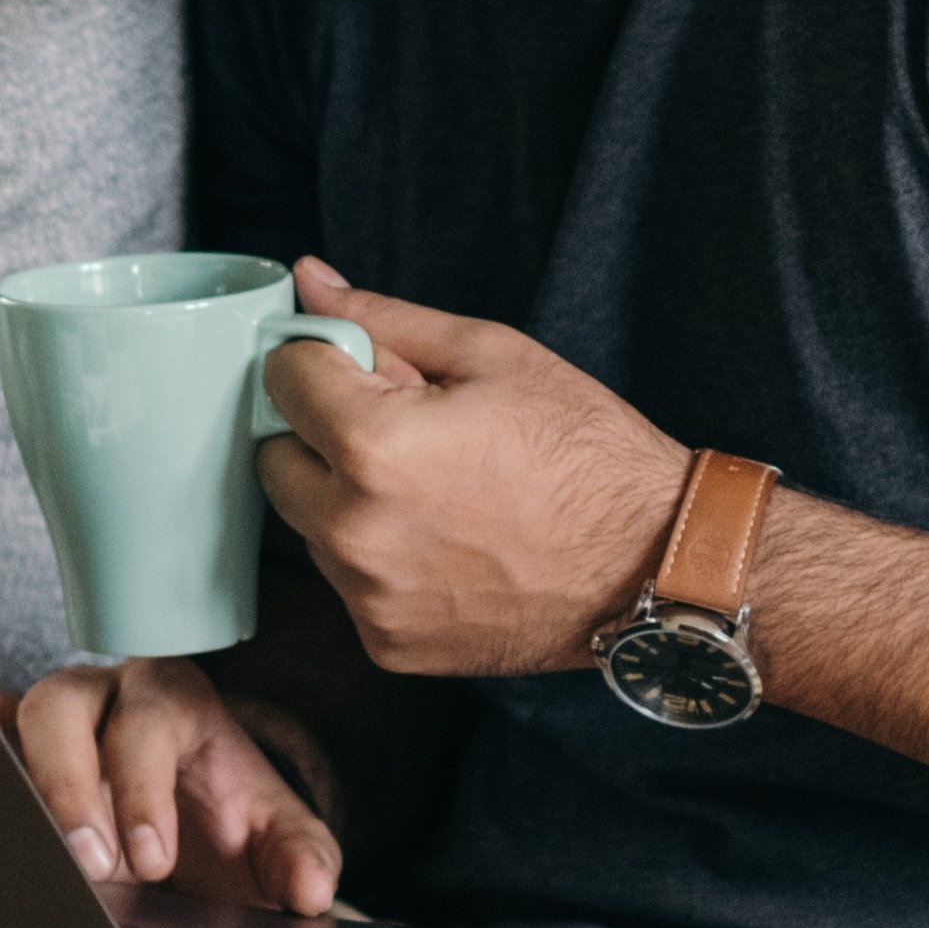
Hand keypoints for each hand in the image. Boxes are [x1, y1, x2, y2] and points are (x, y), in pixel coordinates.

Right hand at [1, 658, 341, 913]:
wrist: (192, 837)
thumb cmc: (225, 825)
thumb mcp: (275, 839)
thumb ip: (301, 857)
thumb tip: (310, 891)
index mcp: (172, 700)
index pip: (146, 725)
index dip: (143, 791)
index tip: (152, 861)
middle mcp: (100, 696)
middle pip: (60, 707)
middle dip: (68, 785)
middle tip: (88, 865)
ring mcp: (41, 722)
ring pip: (2, 717)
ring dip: (8, 783)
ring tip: (22, 854)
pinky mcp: (1, 751)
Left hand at [258, 259, 689, 677]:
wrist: (651, 566)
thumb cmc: (585, 455)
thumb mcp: (493, 356)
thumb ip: (386, 320)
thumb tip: (312, 283)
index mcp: (374, 445)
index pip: (283, 378)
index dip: (323, 361)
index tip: (361, 368)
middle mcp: (355, 530)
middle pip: (277, 458)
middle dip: (323, 434)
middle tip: (401, 429)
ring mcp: (368, 596)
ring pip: (310, 524)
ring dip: (346, 499)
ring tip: (435, 491)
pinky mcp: (386, 644)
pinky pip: (348, 584)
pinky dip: (379, 560)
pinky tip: (445, 542)